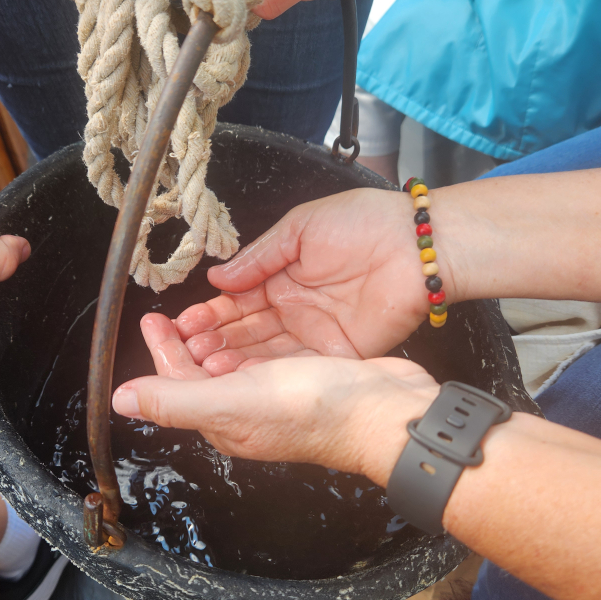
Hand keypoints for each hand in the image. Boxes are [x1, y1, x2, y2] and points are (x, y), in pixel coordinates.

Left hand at [112, 313, 438, 484]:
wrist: (382, 409)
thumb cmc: (313, 409)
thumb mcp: (231, 401)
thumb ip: (174, 398)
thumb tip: (119, 402)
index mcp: (223, 422)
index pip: (177, 385)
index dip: (161, 351)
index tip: (152, 318)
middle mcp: (245, 413)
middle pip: (201, 376)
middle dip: (182, 344)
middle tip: (169, 312)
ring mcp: (275, 398)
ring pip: (232, 366)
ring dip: (213, 340)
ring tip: (202, 314)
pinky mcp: (302, 381)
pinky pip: (263, 358)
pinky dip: (248, 340)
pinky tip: (252, 324)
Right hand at [172, 189, 439, 373]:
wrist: (418, 243)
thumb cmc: (364, 223)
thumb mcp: (299, 229)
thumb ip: (258, 257)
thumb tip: (218, 278)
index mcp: (282, 276)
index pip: (237, 300)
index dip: (211, 313)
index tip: (183, 325)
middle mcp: (294, 308)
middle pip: (246, 331)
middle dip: (213, 341)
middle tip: (183, 352)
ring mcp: (314, 333)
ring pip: (265, 353)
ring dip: (233, 360)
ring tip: (200, 367)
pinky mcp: (337, 353)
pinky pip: (297, 367)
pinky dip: (268, 372)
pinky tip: (238, 377)